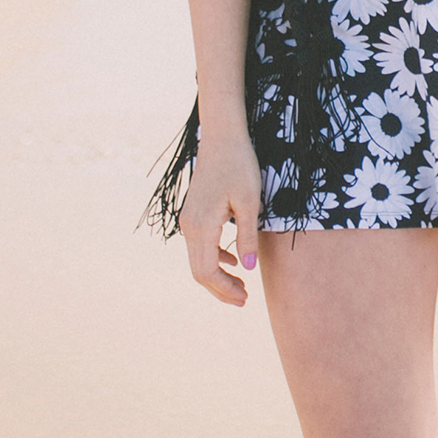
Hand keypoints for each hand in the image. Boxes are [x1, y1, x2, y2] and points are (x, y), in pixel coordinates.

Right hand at [180, 129, 264, 303]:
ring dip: (217, 276)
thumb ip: (247, 236)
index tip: (245, 298)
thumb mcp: (250, 201)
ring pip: (197, 260)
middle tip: (244, 300)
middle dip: (220, 289)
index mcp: (202, 225)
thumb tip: (247, 268)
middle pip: (199, 271)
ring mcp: (188, 220)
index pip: (207, 271)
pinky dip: (213, 259)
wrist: (222, 137)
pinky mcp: (192, 213)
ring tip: (241, 286)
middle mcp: (189, 226)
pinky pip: (199, 245)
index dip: (225, 289)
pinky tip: (232, 260)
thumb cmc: (240, 165)